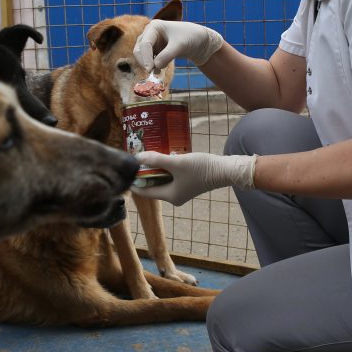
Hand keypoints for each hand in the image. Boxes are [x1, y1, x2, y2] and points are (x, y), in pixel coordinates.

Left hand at [131, 151, 255, 205]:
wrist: (225, 170)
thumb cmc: (201, 168)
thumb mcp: (177, 162)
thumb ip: (157, 160)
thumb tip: (138, 157)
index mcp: (170, 196)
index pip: (145, 192)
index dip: (134, 181)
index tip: (127, 169)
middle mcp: (174, 196)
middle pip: (153, 185)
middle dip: (145, 172)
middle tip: (137, 158)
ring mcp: (182, 190)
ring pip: (162, 179)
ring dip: (156, 168)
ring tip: (148, 154)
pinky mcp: (188, 183)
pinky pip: (171, 176)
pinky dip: (166, 167)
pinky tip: (164, 155)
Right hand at [134, 20, 223, 71]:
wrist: (198, 41)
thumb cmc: (190, 38)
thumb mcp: (180, 46)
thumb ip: (167, 55)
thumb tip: (155, 67)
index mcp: (154, 27)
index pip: (145, 44)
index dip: (146, 57)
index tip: (150, 69)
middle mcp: (149, 33)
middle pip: (138, 49)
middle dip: (144, 61)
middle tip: (151, 73)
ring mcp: (151, 42)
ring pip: (141, 56)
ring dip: (147, 64)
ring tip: (158, 71)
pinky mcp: (154, 50)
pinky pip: (148, 60)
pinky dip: (152, 66)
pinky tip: (160, 70)